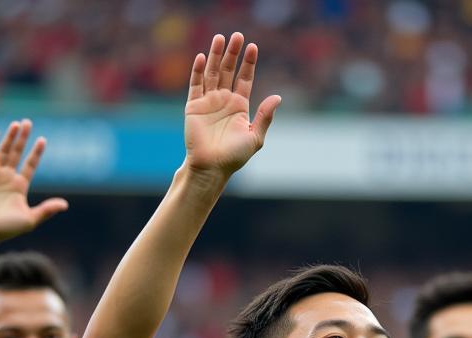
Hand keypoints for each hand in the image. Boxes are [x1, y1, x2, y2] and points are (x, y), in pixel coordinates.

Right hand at [0, 120, 67, 240]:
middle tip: (28, 122)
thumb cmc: (8, 229)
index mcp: (20, 186)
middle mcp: (8, 178)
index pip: (30, 165)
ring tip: (16, 124)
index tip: (43, 140)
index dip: (36, 153)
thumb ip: (47, 210)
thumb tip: (65, 205)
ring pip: (3, 152)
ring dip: (9, 138)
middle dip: (22, 138)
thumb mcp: (30, 219)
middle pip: (17, 153)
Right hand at [184, 32, 280, 180]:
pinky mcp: (194, 106)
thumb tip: (278, 97)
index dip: (248, 63)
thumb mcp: (255, 137)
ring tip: (221, 38)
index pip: (244, 79)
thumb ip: (265, 117)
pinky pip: (195, 84)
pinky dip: (198, 71)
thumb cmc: (234, 156)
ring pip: (212, 73)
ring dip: (216, 56)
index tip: (252, 47)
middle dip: (233, 54)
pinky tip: (203, 57)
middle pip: (229, 71)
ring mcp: (208, 102)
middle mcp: (224, 100)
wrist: (212, 167)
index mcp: (239, 106)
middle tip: (237, 36)